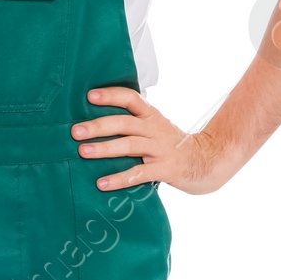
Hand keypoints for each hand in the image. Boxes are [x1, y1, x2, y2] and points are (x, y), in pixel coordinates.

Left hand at [70, 88, 239, 194]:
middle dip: (99, 126)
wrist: (205, 161)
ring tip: (83, 152)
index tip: (90, 96)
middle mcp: (155, 129)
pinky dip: (119, 179)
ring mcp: (160, 149)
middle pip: (125, 123)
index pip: (131, 99)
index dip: (111, 96)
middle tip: (76, 131)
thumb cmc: (171, 144)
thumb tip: (95, 122)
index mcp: (151, 116)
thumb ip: (133, 123)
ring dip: (104, 148)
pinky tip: (102, 183)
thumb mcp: (155, 127)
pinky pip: (139, 173)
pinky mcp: (164, 169)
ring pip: (129, 145)